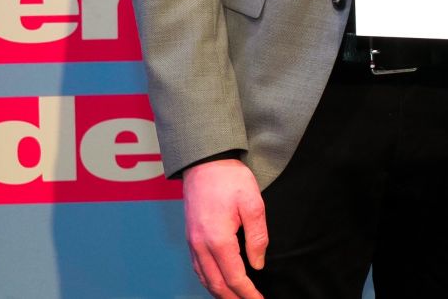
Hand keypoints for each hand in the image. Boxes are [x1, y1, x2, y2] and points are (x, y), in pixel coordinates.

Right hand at [183, 158, 267, 298]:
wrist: (205, 162)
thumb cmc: (230, 179)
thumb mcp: (253, 203)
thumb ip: (257, 236)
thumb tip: (257, 264)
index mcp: (218, 239)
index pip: (235, 277)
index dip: (248, 293)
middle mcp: (201, 246)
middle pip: (217, 284)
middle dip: (234, 298)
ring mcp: (192, 243)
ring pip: (205, 278)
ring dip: (220, 293)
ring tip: (237, 298)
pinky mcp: (190, 238)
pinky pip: (198, 268)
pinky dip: (209, 281)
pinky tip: (218, 282)